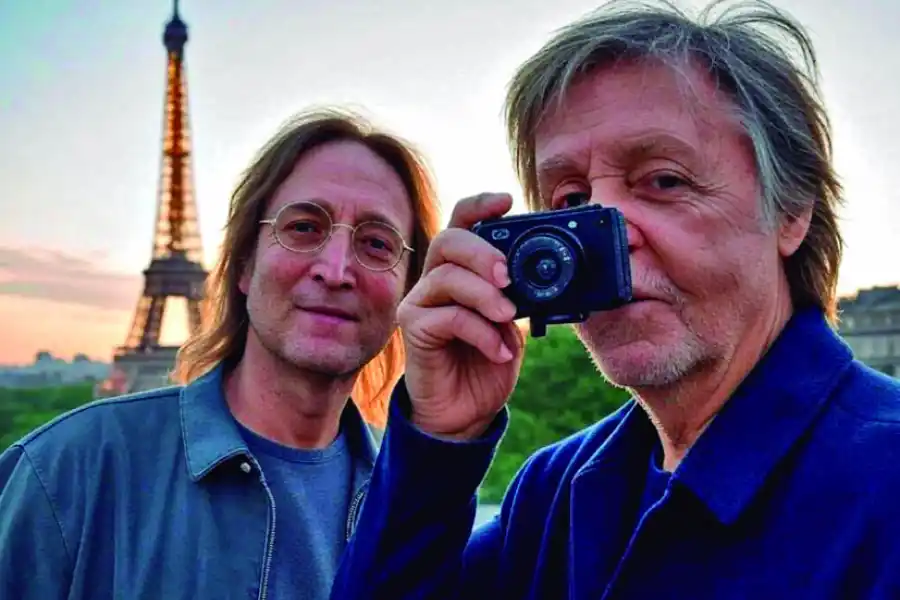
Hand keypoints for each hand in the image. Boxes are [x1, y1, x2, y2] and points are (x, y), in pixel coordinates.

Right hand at [398, 193, 525, 440]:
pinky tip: (500, 350)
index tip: (506, 201)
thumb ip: (519, 295)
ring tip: (509, 319)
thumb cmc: (488, 362)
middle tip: (508, 277)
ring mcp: (420, 303)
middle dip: (482, 252)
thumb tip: (540, 274)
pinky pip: (448, 316)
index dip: (480, 205)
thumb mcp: (513, 322)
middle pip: (448, 240)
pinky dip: (481, 331)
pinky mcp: (414, 329)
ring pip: (447, 277)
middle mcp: (435, 279)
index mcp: (461, 269)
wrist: (467, 412)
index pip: (461, 222)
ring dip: (485, 296)